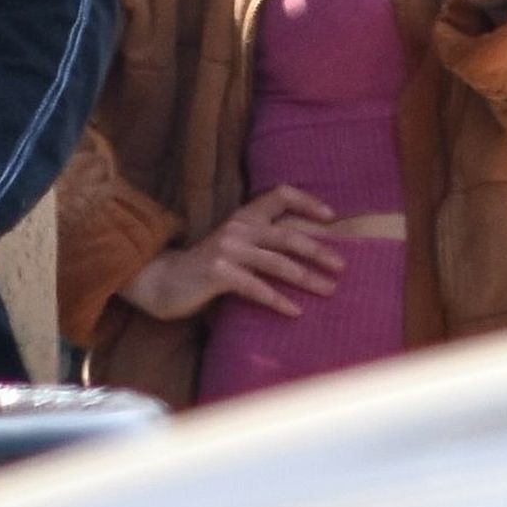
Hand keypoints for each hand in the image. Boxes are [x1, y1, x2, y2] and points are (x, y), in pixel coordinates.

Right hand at [120, 184, 344, 321]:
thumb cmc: (208, 266)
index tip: (331, 217)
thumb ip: (262, 241)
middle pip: (287, 234)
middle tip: (342, 266)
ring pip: (276, 262)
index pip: (280, 195)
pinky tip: (295, 311)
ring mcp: (228, 249)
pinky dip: (277, 300)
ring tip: (329, 290)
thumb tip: (307, 250)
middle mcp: (238, 228)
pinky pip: (255, 287)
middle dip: (318, 250)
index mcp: (245, 216)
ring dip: (306, 277)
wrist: (164, 281)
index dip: (307, 201)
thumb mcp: (236, 244)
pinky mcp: (218, 272)